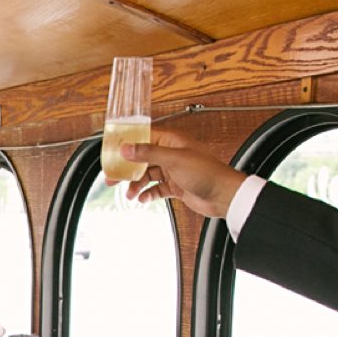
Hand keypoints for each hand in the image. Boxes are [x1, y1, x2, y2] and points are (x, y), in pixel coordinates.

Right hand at [124, 127, 247, 217]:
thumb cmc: (207, 173)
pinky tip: (143, 198)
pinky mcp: (176, 186)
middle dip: (127, 169)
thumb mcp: (174, 159)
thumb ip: (148, 152)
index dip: (127, 145)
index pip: (143, 138)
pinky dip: (148, 193)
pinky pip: (157, 188)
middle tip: (113, 178)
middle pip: (142, 158)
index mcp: (172, 141)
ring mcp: (173, 170)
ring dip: (137, 184)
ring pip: (148, 175)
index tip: (113, 153)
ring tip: (130, 194)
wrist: (224, 195)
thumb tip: (127, 147)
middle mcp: (171, 154)